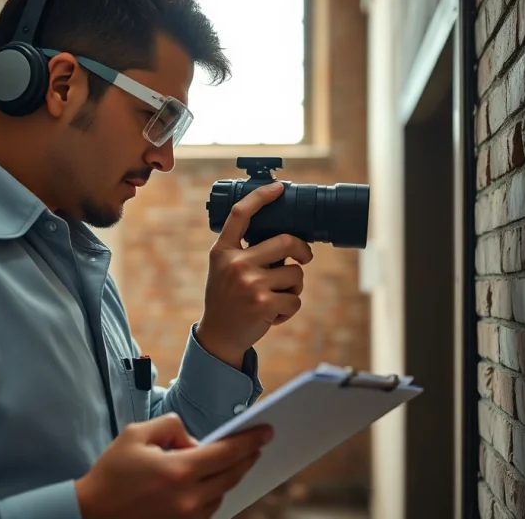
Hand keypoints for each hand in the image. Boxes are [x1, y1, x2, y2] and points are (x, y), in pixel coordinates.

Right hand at [74, 413, 271, 518]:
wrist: (92, 513)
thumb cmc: (112, 472)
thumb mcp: (137, 434)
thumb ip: (171, 426)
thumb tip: (194, 439)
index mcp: (179, 471)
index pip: (227, 453)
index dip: (250, 440)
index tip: (267, 431)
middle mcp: (188, 498)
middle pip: (232, 474)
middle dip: (248, 457)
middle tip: (257, 443)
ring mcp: (187, 517)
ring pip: (223, 493)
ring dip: (230, 475)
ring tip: (233, 459)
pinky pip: (209, 508)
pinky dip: (214, 492)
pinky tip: (213, 479)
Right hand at [196, 182, 313, 366]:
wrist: (219, 335)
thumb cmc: (227, 298)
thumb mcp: (223, 268)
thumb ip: (244, 251)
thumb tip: (285, 239)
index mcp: (223, 251)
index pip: (241, 214)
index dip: (262, 197)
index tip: (279, 188)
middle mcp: (236, 263)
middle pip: (285, 241)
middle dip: (302, 250)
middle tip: (305, 257)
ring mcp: (251, 284)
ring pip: (295, 274)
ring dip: (294, 286)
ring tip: (277, 297)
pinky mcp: (264, 304)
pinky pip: (295, 299)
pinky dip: (290, 308)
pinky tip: (273, 314)